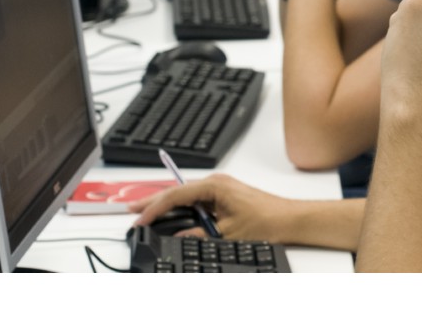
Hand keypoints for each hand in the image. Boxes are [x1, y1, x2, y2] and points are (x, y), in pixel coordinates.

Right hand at [129, 174, 295, 242]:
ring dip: (167, 205)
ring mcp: (220, 189)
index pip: (175, 195)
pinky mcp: (224, 197)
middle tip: (132, 208)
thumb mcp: (227, 234)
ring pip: (185, 196)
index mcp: (214, 186)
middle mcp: (216, 183)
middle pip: (177, 191)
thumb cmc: (267, 221)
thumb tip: (177, 237)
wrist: (290, 219)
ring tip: (146, 213)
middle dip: (153, 201)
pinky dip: (181, 208)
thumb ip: (198, 235)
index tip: (140, 219)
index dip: (155, 208)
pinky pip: (196, 200)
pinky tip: (172, 215)